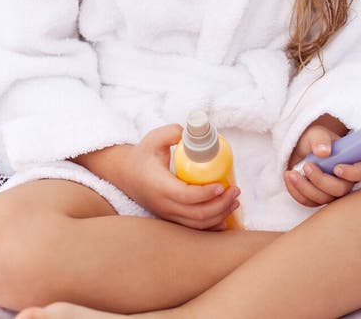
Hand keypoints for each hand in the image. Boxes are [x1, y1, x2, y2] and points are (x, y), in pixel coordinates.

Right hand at [125, 125, 240, 230]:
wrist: (125, 173)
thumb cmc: (142, 155)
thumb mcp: (154, 138)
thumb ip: (173, 132)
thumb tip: (194, 135)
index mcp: (160, 186)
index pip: (186, 196)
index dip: (206, 194)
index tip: (223, 185)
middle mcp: (163, 205)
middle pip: (196, 214)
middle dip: (221, 205)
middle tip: (236, 191)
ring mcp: (167, 215)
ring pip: (197, 224)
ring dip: (219, 215)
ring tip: (235, 201)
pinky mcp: (170, 219)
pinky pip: (192, 228)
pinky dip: (210, 226)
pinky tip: (224, 219)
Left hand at [285, 121, 360, 207]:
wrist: (301, 150)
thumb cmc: (315, 140)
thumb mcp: (317, 133)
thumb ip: (320, 138)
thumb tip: (323, 151)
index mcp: (355, 160)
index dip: (353, 173)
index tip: (336, 168)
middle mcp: (348, 180)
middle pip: (341, 190)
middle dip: (321, 180)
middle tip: (307, 165)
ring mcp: (334, 191)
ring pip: (324, 199)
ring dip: (306, 187)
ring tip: (292, 172)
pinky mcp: (320, 198)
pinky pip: (310, 202)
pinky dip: (297, 192)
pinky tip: (289, 177)